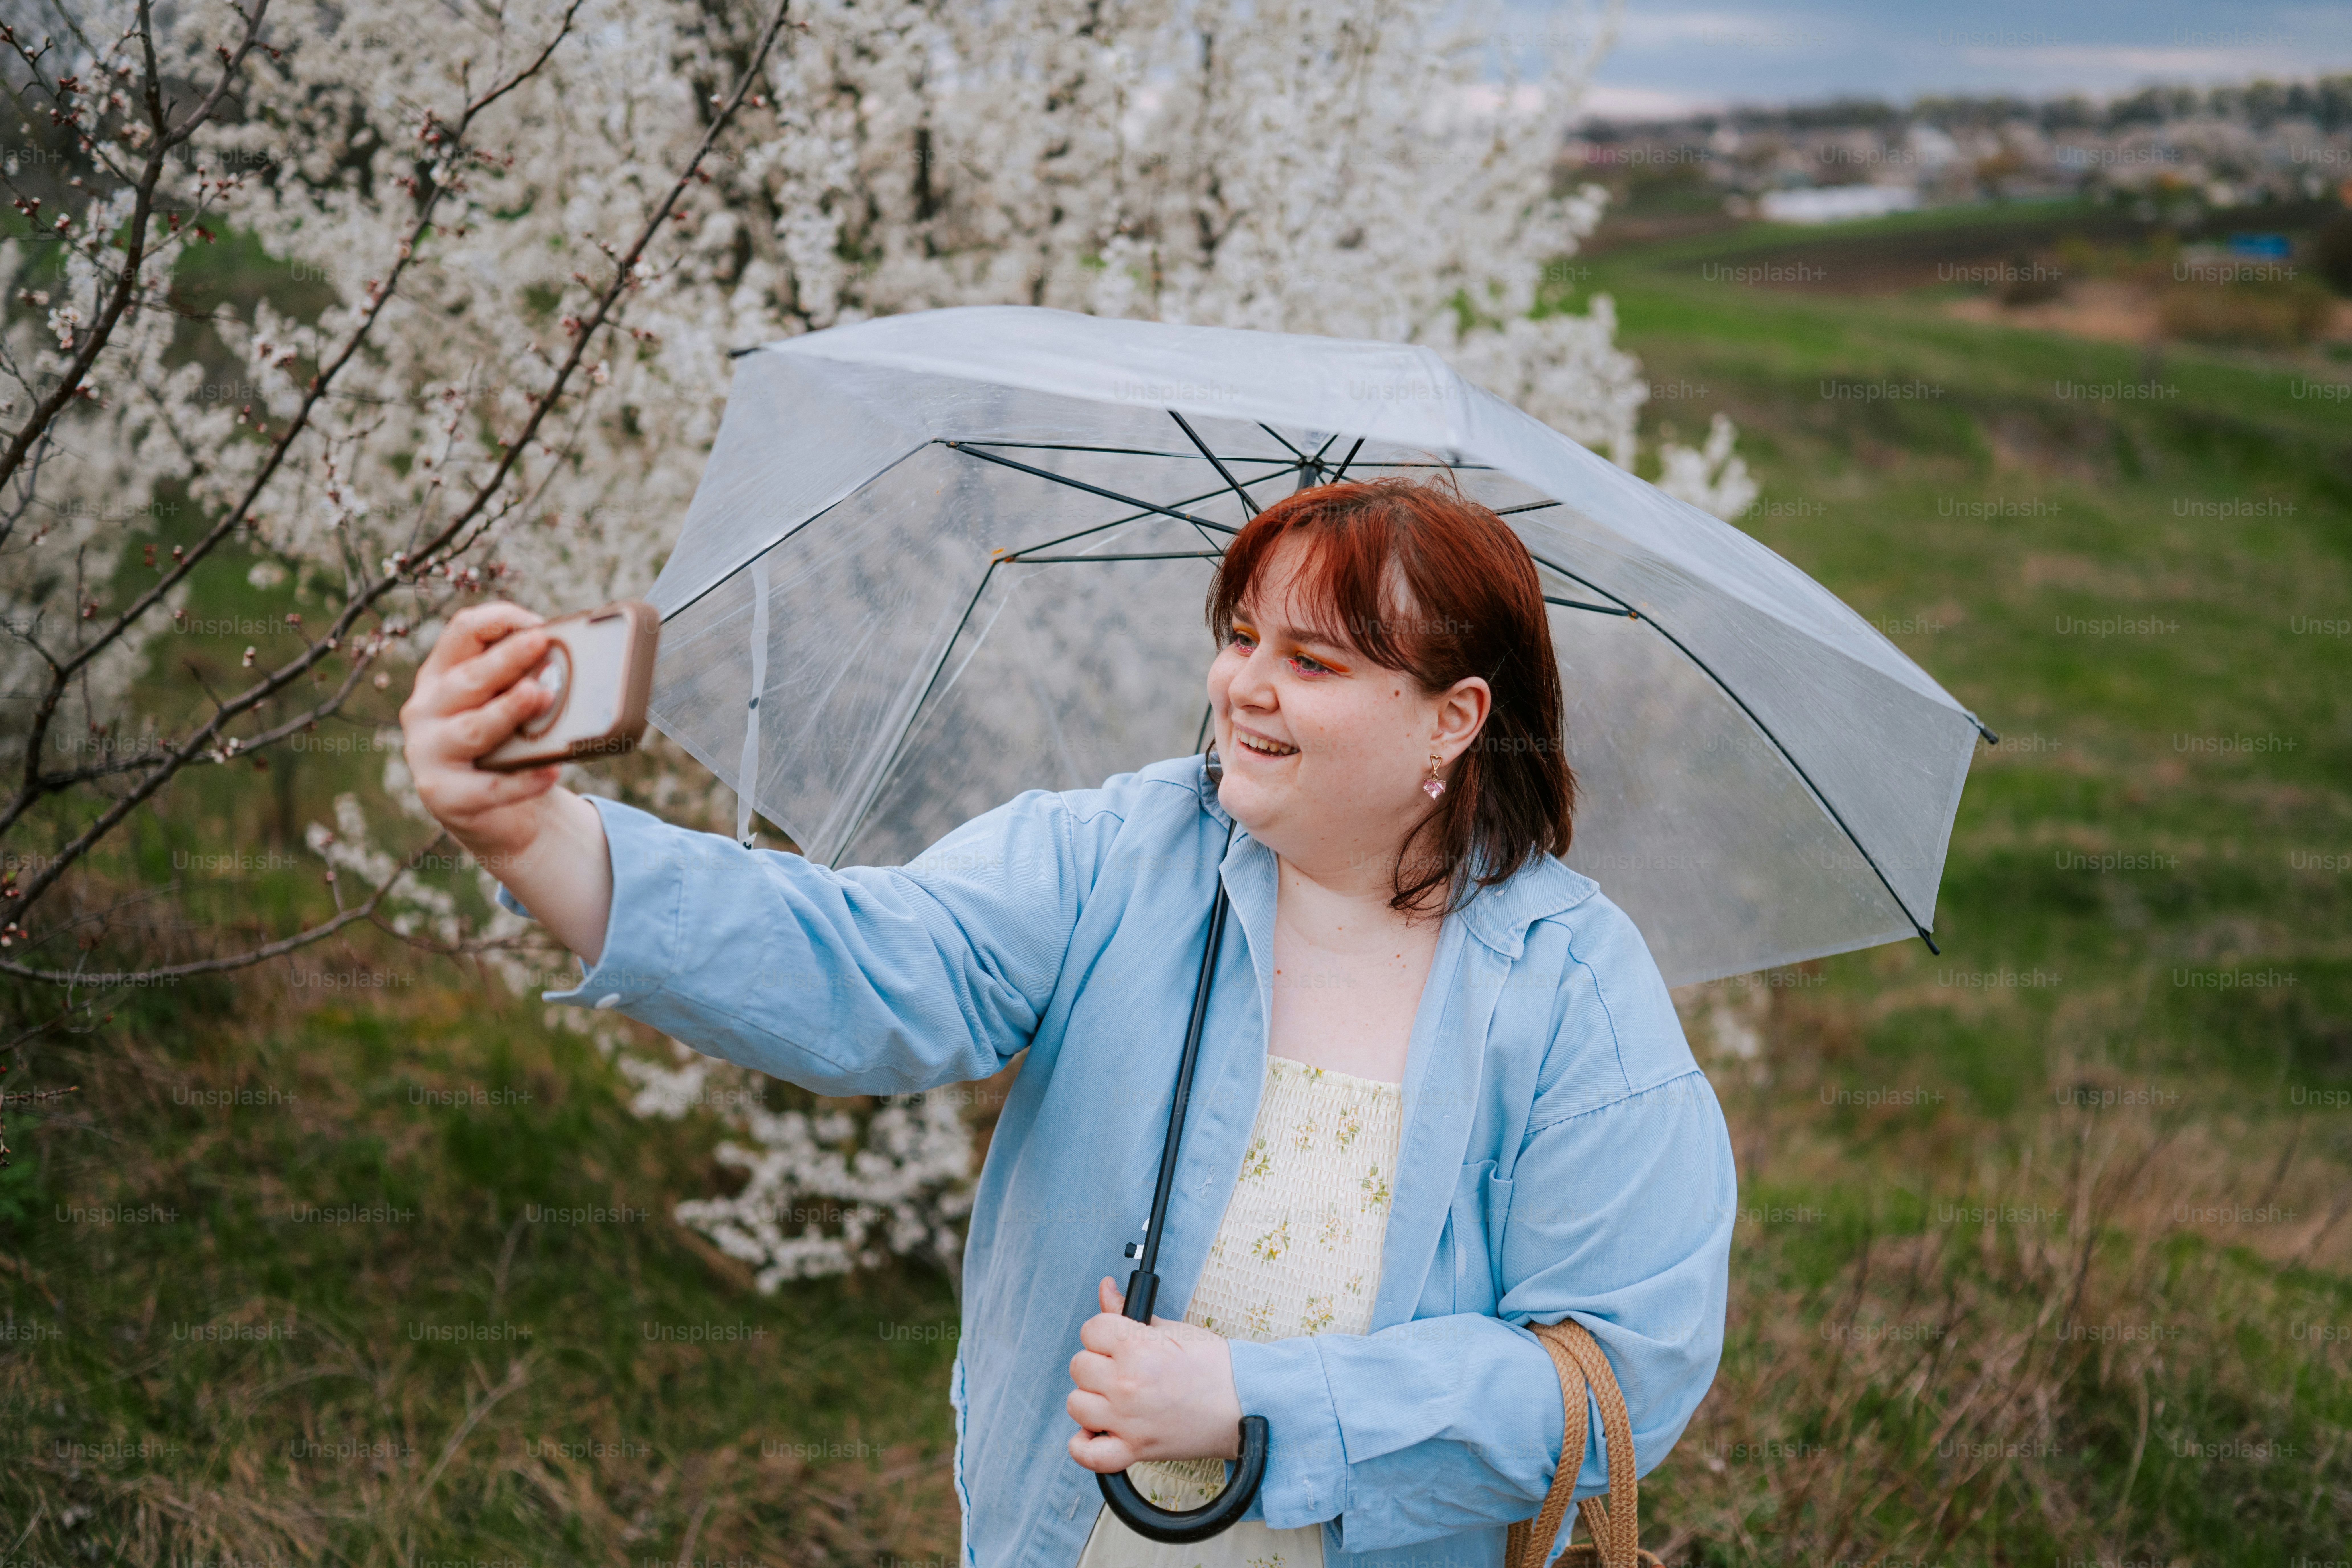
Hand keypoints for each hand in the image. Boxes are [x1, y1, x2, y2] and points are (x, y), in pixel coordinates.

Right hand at [402, 601, 561, 857]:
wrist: (494, 815)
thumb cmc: (506, 748)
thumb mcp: (509, 708)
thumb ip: (524, 682)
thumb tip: (571, 662)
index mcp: (440, 676)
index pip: (462, 632)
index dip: (498, 621)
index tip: (539, 626)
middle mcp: (425, 709)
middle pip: (467, 678)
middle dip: (506, 659)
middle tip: (540, 643)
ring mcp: (428, 753)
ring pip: (472, 728)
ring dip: (508, 710)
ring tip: (540, 696)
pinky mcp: (444, 795)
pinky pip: (489, 788)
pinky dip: (523, 780)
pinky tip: (551, 771)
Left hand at [1066, 1276, 1244, 1472]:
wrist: (1244, 1403)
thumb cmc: (1213, 1366)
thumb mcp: (1172, 1329)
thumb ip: (1129, 1310)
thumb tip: (1106, 1288)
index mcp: (1136, 1347)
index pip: (1091, 1329)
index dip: (1104, 1333)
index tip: (1117, 1341)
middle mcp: (1126, 1383)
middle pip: (1080, 1366)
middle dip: (1098, 1364)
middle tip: (1123, 1369)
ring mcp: (1127, 1420)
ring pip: (1076, 1404)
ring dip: (1092, 1400)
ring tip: (1115, 1398)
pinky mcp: (1135, 1450)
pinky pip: (1088, 1454)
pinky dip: (1085, 1446)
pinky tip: (1097, 1431)